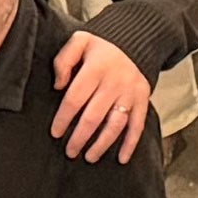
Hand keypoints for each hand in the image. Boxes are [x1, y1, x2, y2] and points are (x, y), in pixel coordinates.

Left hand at [51, 28, 159, 162]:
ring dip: (102, 144)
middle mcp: (114, 82)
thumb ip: (64, 59)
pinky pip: (138, 125)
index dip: (63, 118)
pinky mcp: (142, 99)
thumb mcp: (79, 40)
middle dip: (79, 137)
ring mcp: (130, 92)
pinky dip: (131, 143)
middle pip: (94, 116)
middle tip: (70, 151)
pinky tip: (122, 158)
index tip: (55, 132)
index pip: (75, 98)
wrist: (137, 39)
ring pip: (115, 124)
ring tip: (89, 156)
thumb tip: (58, 85)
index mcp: (96, 67)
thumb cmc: (103, 44)